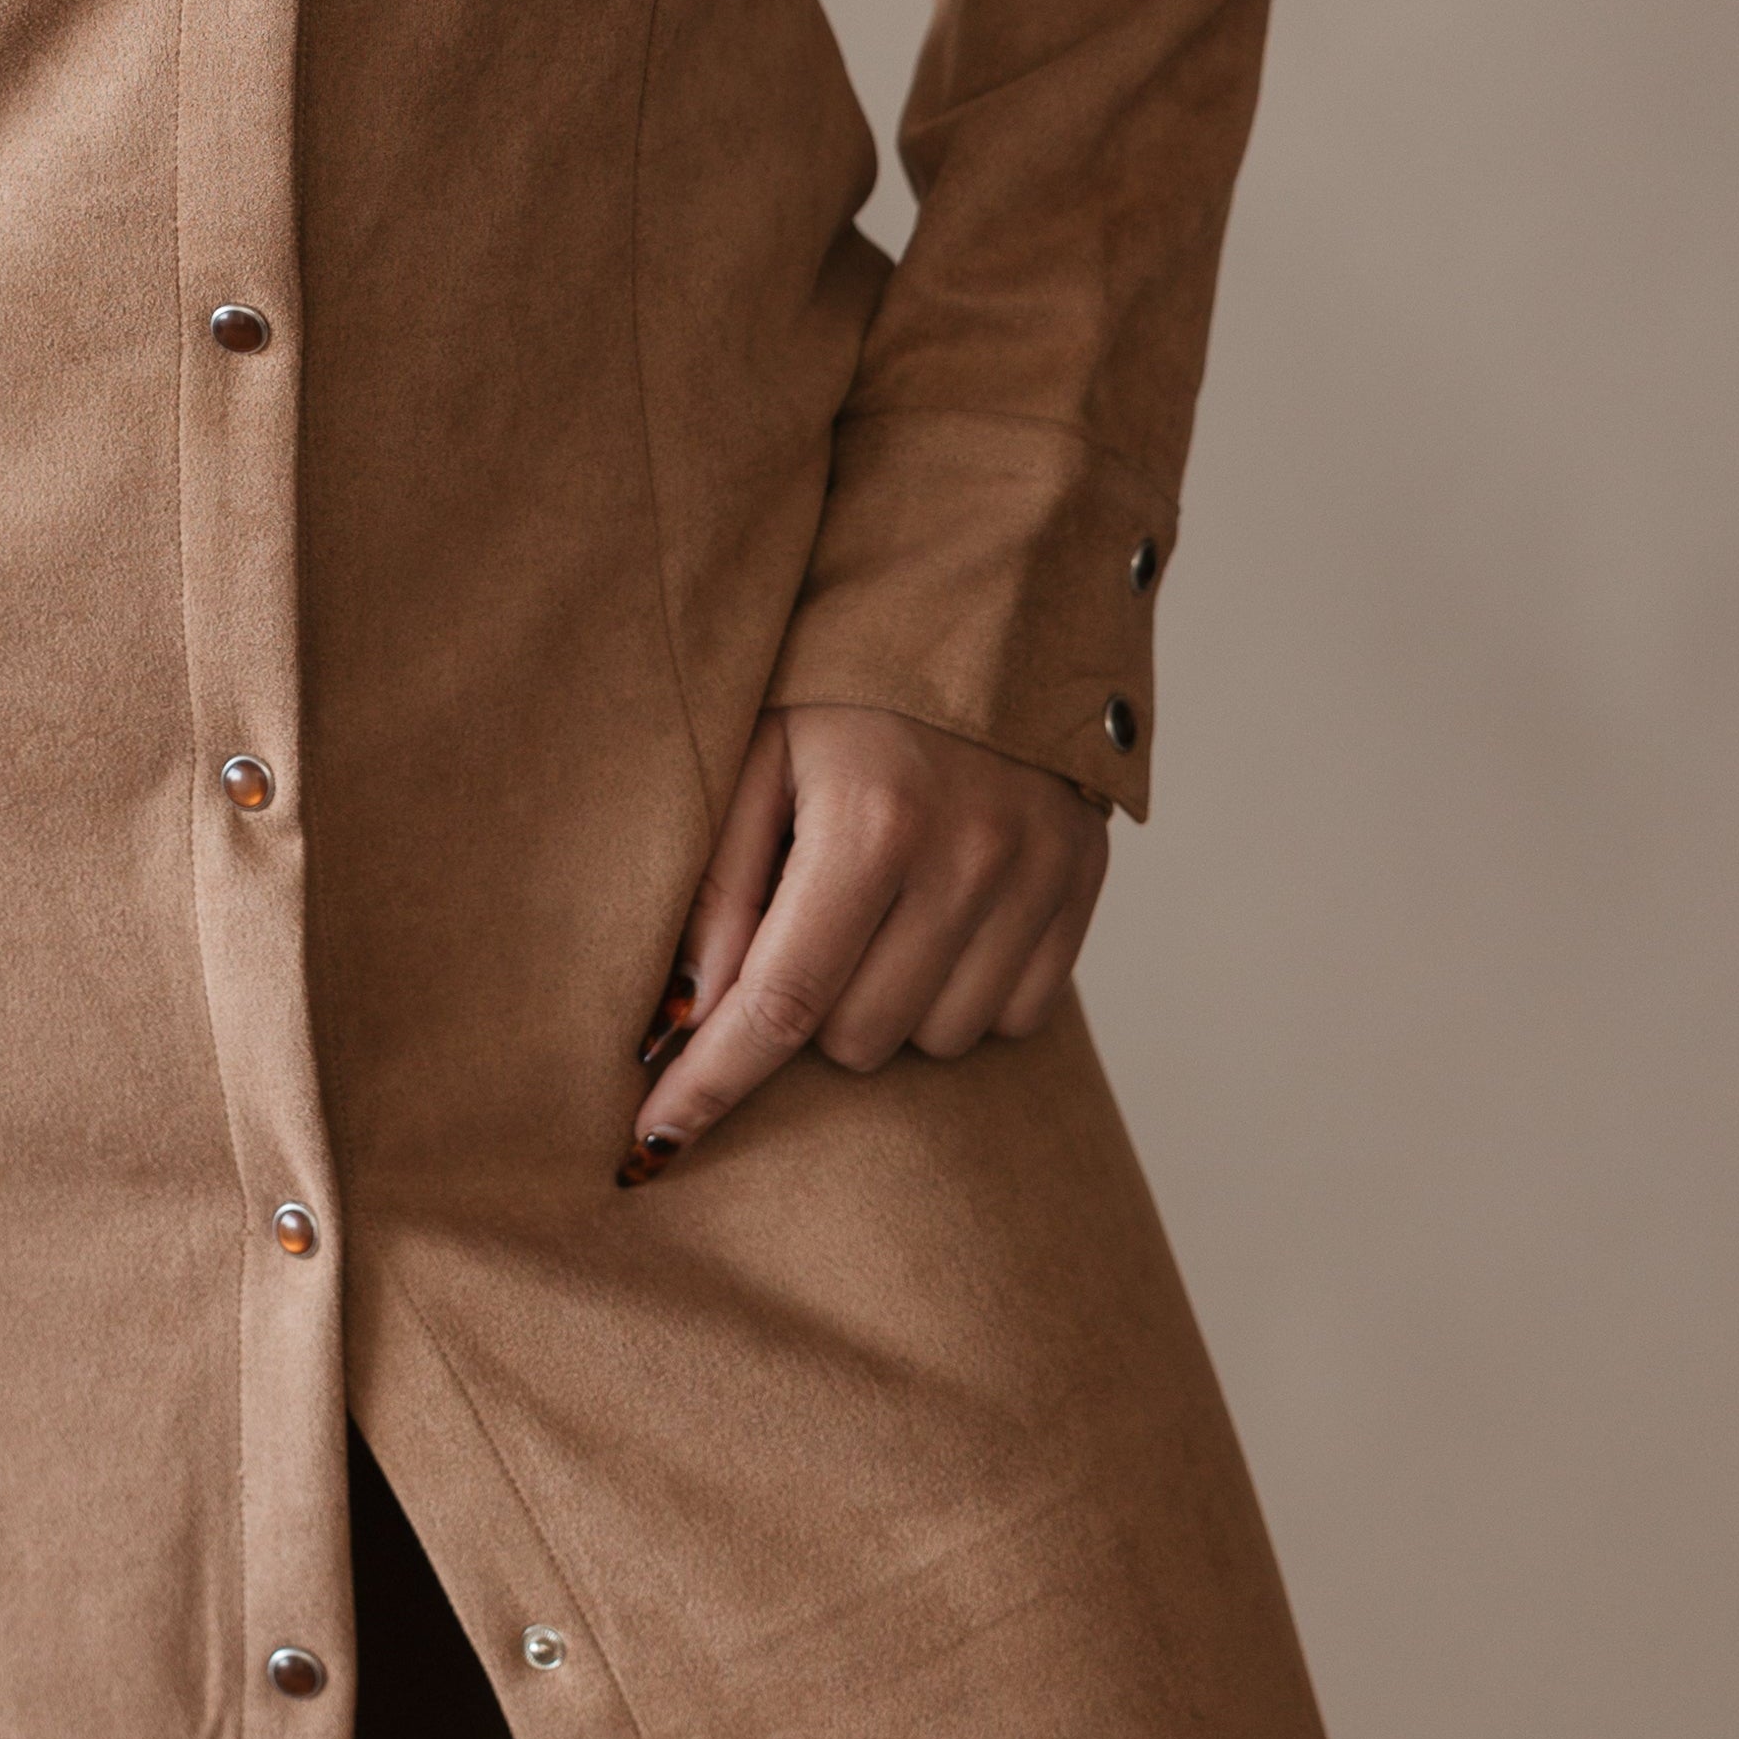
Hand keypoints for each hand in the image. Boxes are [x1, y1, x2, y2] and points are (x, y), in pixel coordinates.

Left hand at [618, 701, 1109, 1187]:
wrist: (987, 595)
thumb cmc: (843, 675)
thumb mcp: (757, 752)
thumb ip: (722, 888)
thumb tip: (689, 1016)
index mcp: (871, 821)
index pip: (780, 1002)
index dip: (713, 1083)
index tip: (653, 1144)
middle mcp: (967, 861)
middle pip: (858, 1037)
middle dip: (810, 1006)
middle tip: (803, 918)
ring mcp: (1038, 880)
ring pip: (938, 1040)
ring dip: (891, 1001)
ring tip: (879, 903)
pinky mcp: (1085, 887)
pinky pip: (1015, 1016)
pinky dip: (967, 990)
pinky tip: (943, 913)